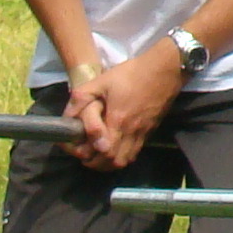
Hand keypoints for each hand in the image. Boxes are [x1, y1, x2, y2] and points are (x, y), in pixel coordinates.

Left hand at [72, 42, 184, 170]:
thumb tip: (67, 115)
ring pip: (125, 161)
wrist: (165, 69)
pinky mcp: (150, 131)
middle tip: (85, 153)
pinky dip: (122, 156)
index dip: (87, 154)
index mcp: (118, 120)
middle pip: (113, 162)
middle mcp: (131, 131)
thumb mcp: (102, 80)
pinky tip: (115, 147)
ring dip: (109, 162)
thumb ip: (82, 97)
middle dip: (96, 163)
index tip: (77, 147)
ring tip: (99, 154)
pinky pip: (134, 153)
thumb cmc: (132, 74)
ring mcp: (142, 133)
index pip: (102, 151)